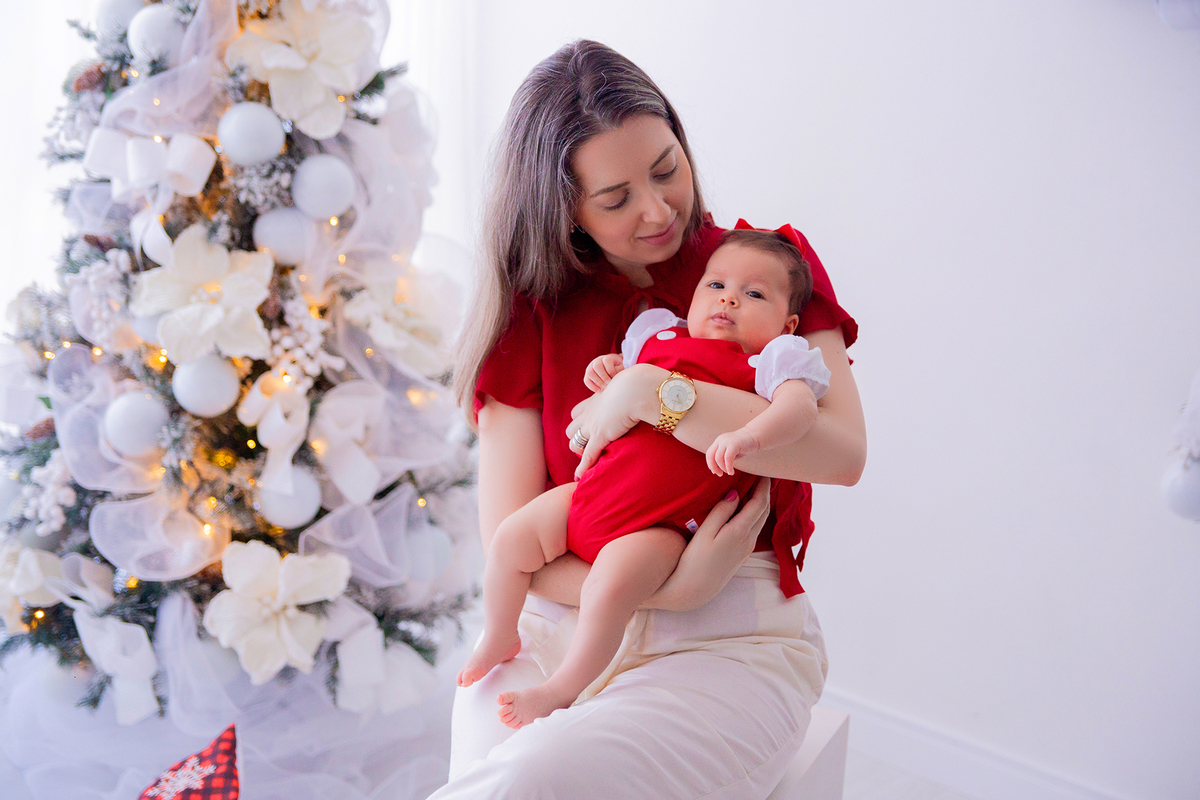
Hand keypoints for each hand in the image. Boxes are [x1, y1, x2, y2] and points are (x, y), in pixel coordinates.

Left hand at [566, 364, 663, 479]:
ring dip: (580, 450)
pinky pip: (587, 455)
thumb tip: (645, 388)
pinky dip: (582, 467)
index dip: (582, 422)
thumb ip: (631, 389)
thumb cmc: (640, 384)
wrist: (639, 388)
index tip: (591, 428)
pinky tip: (579, 476)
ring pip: (574, 442)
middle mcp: (590, 413)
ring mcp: (593, 425)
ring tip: (590, 457)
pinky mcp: (600, 436)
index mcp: (596, 400)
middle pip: (571, 428)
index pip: (577, 413)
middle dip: (578, 437)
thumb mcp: (631, 383)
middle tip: (591, 444)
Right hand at [584, 354, 623, 392]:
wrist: (610, 369)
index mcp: (606, 358)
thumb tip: (615, 376)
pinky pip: (586, 381)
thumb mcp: (620, 367)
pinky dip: (592, 387)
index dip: (611, 370)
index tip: (615, 377)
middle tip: (609, 384)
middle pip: (597, 366)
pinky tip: (599, 391)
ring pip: (590, 373)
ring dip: (598, 382)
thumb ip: (619, 370)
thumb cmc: (616, 368)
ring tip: (604, 388)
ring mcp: (590, 368)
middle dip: (604, 376)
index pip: (607, 361)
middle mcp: (597, 361)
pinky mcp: (587, 375)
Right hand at [645, 476, 770, 610]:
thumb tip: (736, 493)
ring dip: (760, 503)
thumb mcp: (705, 532)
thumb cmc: (694, 560)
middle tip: (761, 475)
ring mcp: (747, 548)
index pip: (759, 503)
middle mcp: (749, 540)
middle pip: (764, 511)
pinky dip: (754, 514)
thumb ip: (722, 510)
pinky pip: (754, 528)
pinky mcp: (742, 554)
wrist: (694, 590)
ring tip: (754, 488)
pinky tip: (744, 509)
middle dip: (765, 492)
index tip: (763, 471)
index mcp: (740, 532)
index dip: (763, 486)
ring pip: (760, 520)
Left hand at [706, 428, 760, 475]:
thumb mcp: (731, 452)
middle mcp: (721, 440)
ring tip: (729, 472)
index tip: (715, 472)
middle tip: (720, 474)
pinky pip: (728, 458)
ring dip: (723, 468)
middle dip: (714, 467)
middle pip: (711, 456)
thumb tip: (717, 468)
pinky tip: (731, 472)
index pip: (709, 454)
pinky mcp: (734, 444)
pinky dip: (728, 467)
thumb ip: (724, 458)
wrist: (755, 436)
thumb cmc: (744, 446)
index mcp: (719, 441)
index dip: (710, 464)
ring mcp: (726, 441)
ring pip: (719, 458)